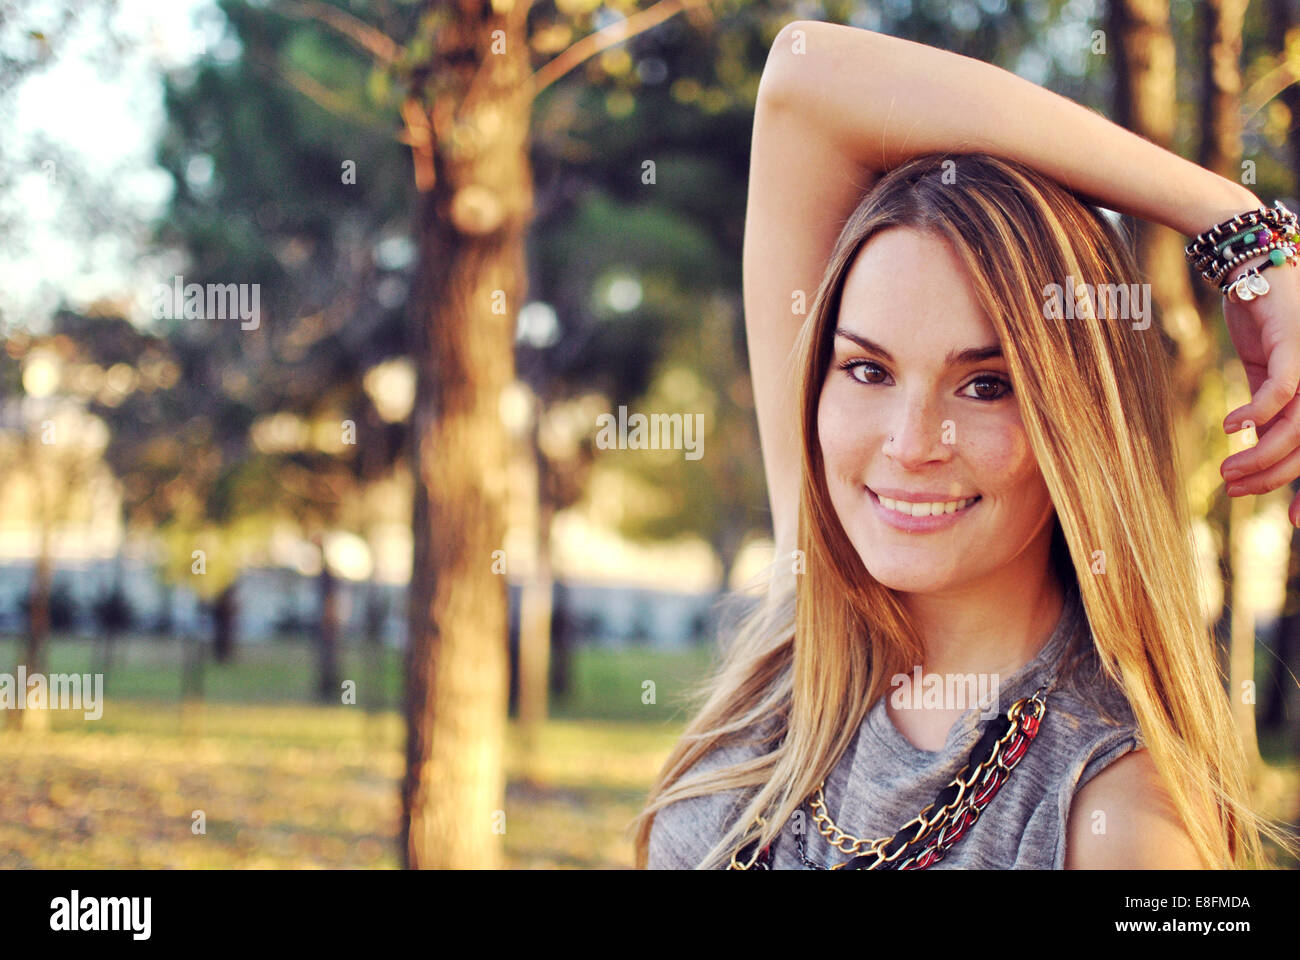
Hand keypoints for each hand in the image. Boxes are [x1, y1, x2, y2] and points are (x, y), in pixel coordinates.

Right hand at [1218, 260, 1299, 524]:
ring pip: (1297, 429)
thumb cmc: (1264, 319)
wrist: (1254, 266)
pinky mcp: (1297, 345)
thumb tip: (1255, 451)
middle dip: (1275, 479)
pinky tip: (1229, 428)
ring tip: (1226, 473)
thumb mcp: (1266, 373)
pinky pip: (1280, 392)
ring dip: (1260, 457)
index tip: (1290, 521)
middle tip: (1235, 490)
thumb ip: (1268, 412)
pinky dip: (1255, 414)